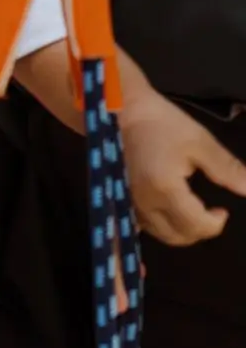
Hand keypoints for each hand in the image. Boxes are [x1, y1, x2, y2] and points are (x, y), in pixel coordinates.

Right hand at [120, 90, 245, 245]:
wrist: (120, 110)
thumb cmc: (161, 123)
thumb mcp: (200, 142)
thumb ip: (227, 169)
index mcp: (167, 190)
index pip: (197, 226)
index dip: (217, 223)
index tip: (223, 209)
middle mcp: (146, 203)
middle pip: (179, 237)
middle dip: (201, 230)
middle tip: (211, 213)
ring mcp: (131, 202)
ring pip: (161, 234)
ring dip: (182, 230)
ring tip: (192, 211)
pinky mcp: (123, 198)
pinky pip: (144, 226)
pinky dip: (161, 226)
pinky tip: (168, 212)